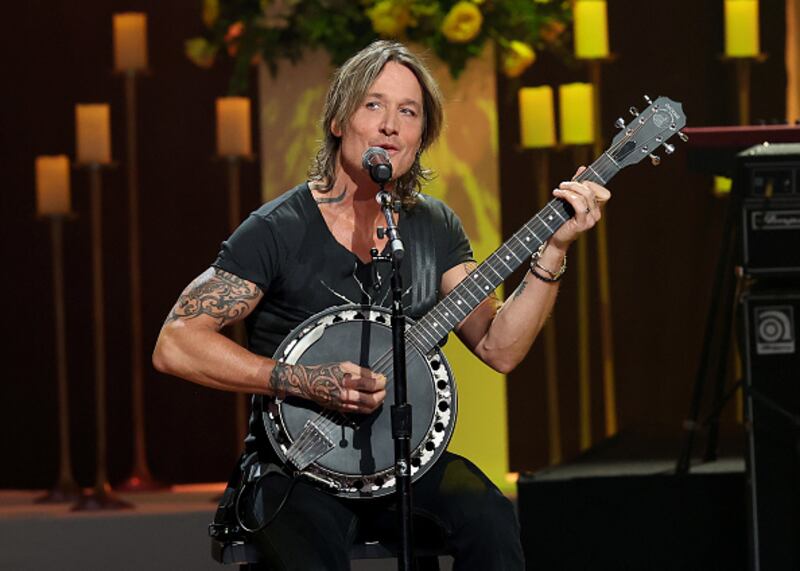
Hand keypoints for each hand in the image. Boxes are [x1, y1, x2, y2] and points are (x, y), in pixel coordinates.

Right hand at [269, 361, 386, 413]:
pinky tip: (370, 402)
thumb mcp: (345, 365)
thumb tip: (376, 376)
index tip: (383, 380)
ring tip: (378, 396)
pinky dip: (368, 407)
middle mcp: (347, 394)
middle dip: (382, 394)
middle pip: (372, 399)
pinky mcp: (342, 409)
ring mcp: (344, 403)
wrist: (310, 383)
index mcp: (348, 380)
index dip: (381, 382)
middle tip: (383, 389)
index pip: (372, 384)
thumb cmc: (325, 372)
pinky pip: (360, 411)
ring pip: (367, 408)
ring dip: (377, 402)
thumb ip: (363, 371)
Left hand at [549, 166, 610, 250]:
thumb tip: (583, 168)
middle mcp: (596, 214)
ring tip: (558, 190)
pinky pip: (578, 204)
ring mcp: (591, 219)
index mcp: (596, 208)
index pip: (600, 190)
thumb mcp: (569, 199)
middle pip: (591, 190)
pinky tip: (558, 194)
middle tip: (562, 185)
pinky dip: (567, 196)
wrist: (555, 240)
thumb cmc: (560, 220)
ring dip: (570, 189)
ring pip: (585, 195)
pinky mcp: (583, 223)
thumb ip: (577, 185)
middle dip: (576, 184)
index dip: (589, 182)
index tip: (574, 181)